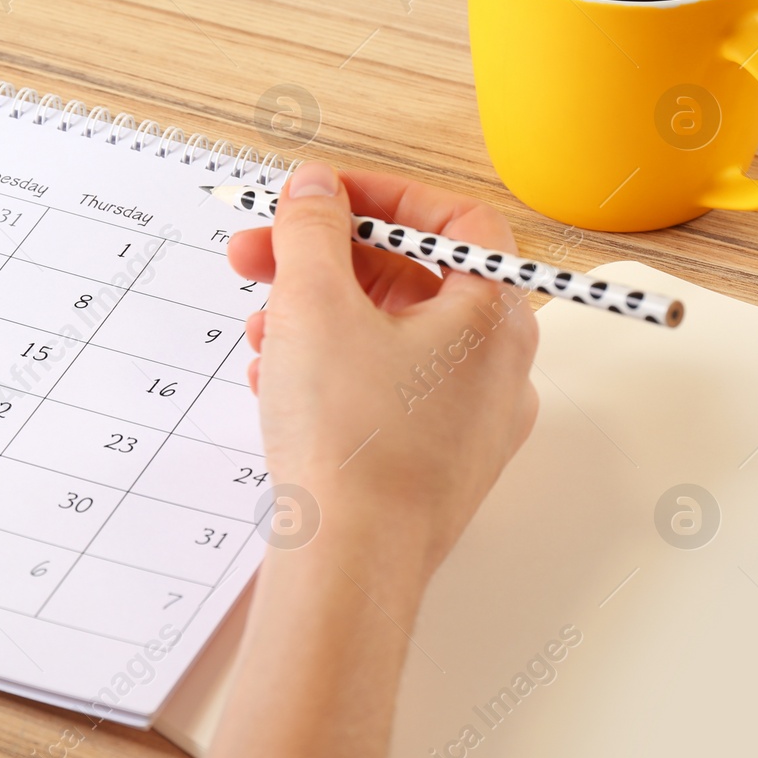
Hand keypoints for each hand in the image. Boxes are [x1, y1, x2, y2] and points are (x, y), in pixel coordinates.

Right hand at [175, 165, 539, 757]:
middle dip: (325, 262)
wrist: (348, 566)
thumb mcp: (315, 304)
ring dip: (319, 317)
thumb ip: (312, 228)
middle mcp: (499, 368)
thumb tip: (314, 190)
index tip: (320, 196)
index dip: (383, 195)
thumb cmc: (350, 442)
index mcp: (495, 316)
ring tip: (260, 332)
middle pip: (414, 278)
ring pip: (392, 338)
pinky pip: (385, 392)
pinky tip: (275, 382)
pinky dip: (331, 371)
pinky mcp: (433, 466)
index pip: (455, 220)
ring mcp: (469, 423)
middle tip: (259, 256)